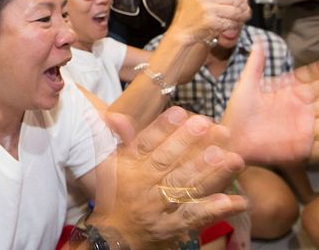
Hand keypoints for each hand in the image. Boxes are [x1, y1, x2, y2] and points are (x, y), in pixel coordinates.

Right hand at [99, 107, 246, 249]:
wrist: (114, 237)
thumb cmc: (115, 194)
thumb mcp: (110, 164)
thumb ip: (119, 139)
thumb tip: (116, 116)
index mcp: (130, 167)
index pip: (146, 143)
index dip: (162, 127)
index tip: (180, 111)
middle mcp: (144, 186)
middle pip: (169, 162)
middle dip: (188, 143)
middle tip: (209, 125)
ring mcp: (160, 207)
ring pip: (186, 186)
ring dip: (211, 173)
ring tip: (233, 158)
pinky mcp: (174, 227)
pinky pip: (197, 216)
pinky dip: (217, 209)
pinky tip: (238, 201)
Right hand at [170, 0, 250, 46]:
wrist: (180, 35)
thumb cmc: (185, 15)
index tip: (239, 1)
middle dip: (242, 6)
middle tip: (246, 11)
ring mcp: (207, 10)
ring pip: (235, 10)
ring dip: (242, 16)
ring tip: (243, 18)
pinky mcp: (211, 22)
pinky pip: (231, 22)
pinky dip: (235, 25)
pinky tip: (234, 26)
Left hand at [222, 43, 318, 163]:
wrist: (232, 139)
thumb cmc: (237, 112)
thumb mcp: (246, 85)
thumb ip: (256, 65)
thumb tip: (257, 42)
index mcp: (288, 93)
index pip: (309, 79)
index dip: (317, 72)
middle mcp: (300, 107)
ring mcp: (304, 125)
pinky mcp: (304, 144)